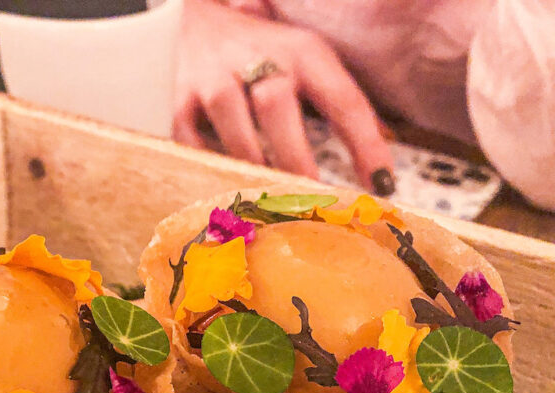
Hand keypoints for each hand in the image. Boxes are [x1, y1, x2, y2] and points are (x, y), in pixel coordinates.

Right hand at [173, 0, 394, 194]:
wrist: (195, 20)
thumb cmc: (264, 52)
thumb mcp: (307, 62)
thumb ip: (338, 107)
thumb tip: (379, 170)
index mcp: (304, 52)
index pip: (342, 98)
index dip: (365, 144)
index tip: (382, 184)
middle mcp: (260, 59)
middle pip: (278, 109)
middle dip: (296, 160)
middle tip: (312, 202)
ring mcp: (215, 78)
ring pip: (233, 128)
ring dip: (253, 167)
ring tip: (267, 201)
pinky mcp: (181, 99)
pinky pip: (192, 141)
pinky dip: (209, 166)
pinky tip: (223, 185)